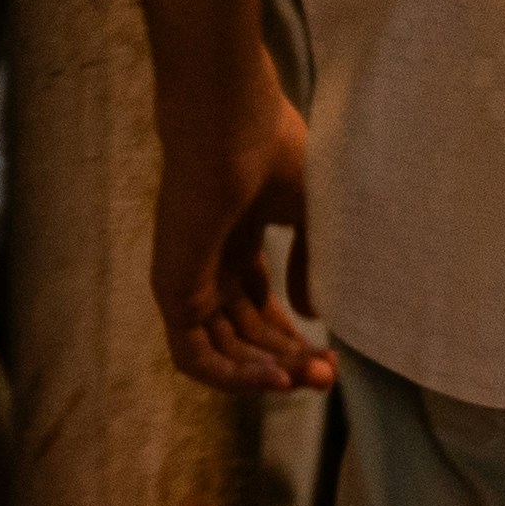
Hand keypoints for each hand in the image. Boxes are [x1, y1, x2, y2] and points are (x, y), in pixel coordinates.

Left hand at [151, 60, 334, 397]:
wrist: (231, 125)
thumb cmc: (274, 150)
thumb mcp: (309, 210)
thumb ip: (309, 263)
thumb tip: (309, 314)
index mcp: (238, 235)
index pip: (260, 304)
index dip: (293, 335)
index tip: (333, 355)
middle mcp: (210, 259)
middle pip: (245, 332)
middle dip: (287, 358)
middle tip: (327, 376)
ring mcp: (188, 276)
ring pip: (223, 349)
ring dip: (265, 372)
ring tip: (308, 380)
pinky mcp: (171, 289)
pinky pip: (195, 355)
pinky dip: (232, 376)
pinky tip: (274, 378)